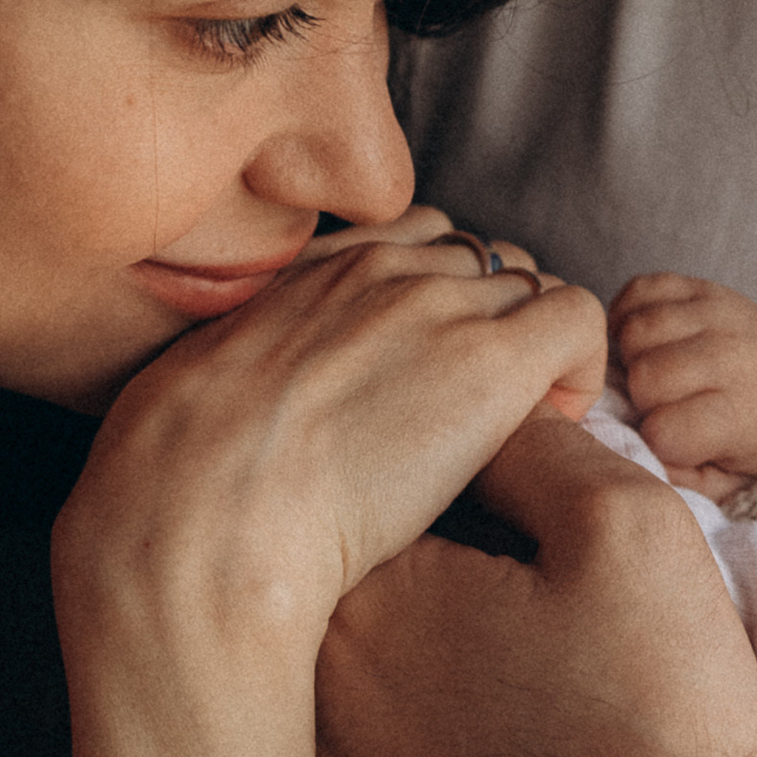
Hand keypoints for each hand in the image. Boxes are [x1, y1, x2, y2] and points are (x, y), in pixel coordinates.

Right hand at [56, 234, 605, 650]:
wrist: (202, 518)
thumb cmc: (177, 491)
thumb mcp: (188, 394)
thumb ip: (239, 374)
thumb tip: (245, 420)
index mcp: (306, 274)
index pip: (410, 238)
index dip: (437, 299)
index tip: (429, 369)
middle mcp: (378, 271)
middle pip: (478, 260)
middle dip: (491, 324)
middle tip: (481, 410)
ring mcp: (437, 307)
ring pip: (530, 286)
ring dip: (532, 349)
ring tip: (517, 426)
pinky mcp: (490, 363)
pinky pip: (579, 320)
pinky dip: (579, 366)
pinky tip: (549, 424)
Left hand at [319, 411, 756, 756]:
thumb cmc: (664, 732)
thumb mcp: (633, 531)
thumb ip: (534, 444)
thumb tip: (476, 415)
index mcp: (355, 598)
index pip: (362, 518)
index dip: (442, 524)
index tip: (507, 563)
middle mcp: (294, 710)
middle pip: (332, 626)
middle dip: (405, 622)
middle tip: (509, 659)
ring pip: (327, 739)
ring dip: (390, 727)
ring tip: (497, 745)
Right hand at [611, 272, 756, 494]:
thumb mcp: (731, 482)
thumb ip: (683, 484)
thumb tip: (635, 460)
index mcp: (741, 414)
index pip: (663, 430)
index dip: (656, 439)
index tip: (672, 439)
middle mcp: (733, 357)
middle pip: (644, 376)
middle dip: (641, 397)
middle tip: (660, 404)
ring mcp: (719, 313)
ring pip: (636, 331)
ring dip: (633, 357)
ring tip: (653, 372)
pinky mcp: (704, 287)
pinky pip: (638, 291)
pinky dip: (628, 315)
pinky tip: (646, 342)